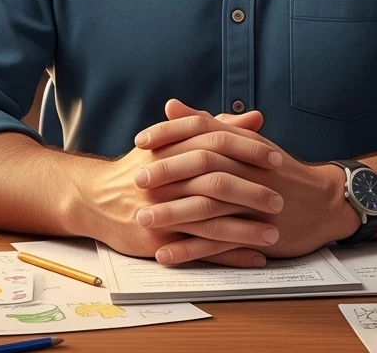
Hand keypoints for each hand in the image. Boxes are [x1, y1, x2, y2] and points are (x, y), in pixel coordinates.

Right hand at [80, 102, 284, 267]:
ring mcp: (161, 209)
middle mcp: (165, 177)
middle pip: (215, 181)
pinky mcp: (157, 239)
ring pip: (209, 219)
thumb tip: (256, 117)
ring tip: (274, 233)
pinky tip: (254, 258)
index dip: (247, 150)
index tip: (276, 158)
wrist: (95, 198)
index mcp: (172, 147)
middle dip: (251, 191)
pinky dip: (229, 255)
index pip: (215, 142)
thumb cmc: (142, 167)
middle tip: (281, 198)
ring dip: (244, 229)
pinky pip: (198, 251)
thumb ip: (216, 127)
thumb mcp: (173, 141)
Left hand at [134, 101, 360, 264]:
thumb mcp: (245, 141)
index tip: (141, 140)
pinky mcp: (258, 233)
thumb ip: (206, 123)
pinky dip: (192, 249)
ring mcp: (253, 201)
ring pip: (209, 206)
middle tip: (136, 180)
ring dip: (174, 214)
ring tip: (144, 220)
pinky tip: (166, 253)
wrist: (322, 203)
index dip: (170, 134)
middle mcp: (247, 168)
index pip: (201, 130)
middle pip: (203, 166)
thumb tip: (172, 106)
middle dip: (168, 173)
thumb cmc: (278, 170)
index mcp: (242, 143)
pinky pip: (220, 242)